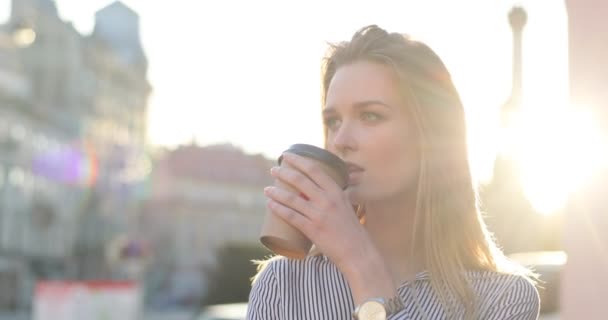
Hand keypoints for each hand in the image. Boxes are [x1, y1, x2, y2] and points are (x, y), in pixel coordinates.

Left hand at [263, 152, 369, 268]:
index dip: (299, 160)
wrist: (358, 253)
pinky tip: (270, 205)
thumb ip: (336, 197)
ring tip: (267, 189)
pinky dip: (278, 209)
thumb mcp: (347, 207)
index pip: (315, 170)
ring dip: (276, 192)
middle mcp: (328, 201)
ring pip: (292, 199)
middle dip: (284, 173)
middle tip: (273, 170)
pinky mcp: (313, 230)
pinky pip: (291, 216)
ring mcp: (319, 215)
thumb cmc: (353, 231)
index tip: (287, 155)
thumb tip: (323, 189)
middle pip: (300, 181)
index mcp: (337, 192)